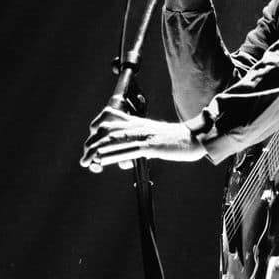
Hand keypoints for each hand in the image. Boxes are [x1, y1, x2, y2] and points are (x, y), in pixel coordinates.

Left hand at [79, 106, 207, 171]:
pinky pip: (129, 150)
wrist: (193, 137)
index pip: (109, 117)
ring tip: (88, 160)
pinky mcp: (152, 146)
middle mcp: (137, 125)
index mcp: (136, 121)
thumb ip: (137, 141)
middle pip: (107, 130)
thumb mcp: (151, 135)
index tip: (89, 141)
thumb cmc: (172, 139)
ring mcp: (144, 135)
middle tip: (85, 158)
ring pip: (115, 139)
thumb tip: (125, 154)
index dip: (96, 127)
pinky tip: (104, 161)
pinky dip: (114, 155)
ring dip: (99, 150)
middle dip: (92, 144)